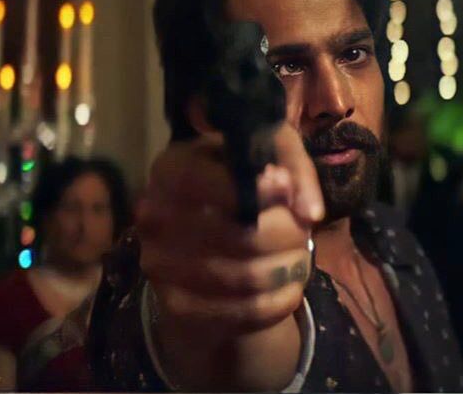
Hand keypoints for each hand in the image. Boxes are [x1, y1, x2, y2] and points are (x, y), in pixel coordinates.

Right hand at [136, 123, 323, 388]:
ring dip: (289, 268)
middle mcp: (154, 217)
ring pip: (249, 278)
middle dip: (288, 235)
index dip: (257, 191)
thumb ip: (292, 167)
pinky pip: (244, 312)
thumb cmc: (241, 180)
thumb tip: (309, 211)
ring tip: (298, 256)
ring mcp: (159, 265)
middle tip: (303, 231)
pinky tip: (289, 285)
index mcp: (169, 169)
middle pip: (241, 236)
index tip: (287, 191)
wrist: (205, 233)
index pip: (207, 183)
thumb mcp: (268, 151)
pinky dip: (280, 300)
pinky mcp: (176, 306)